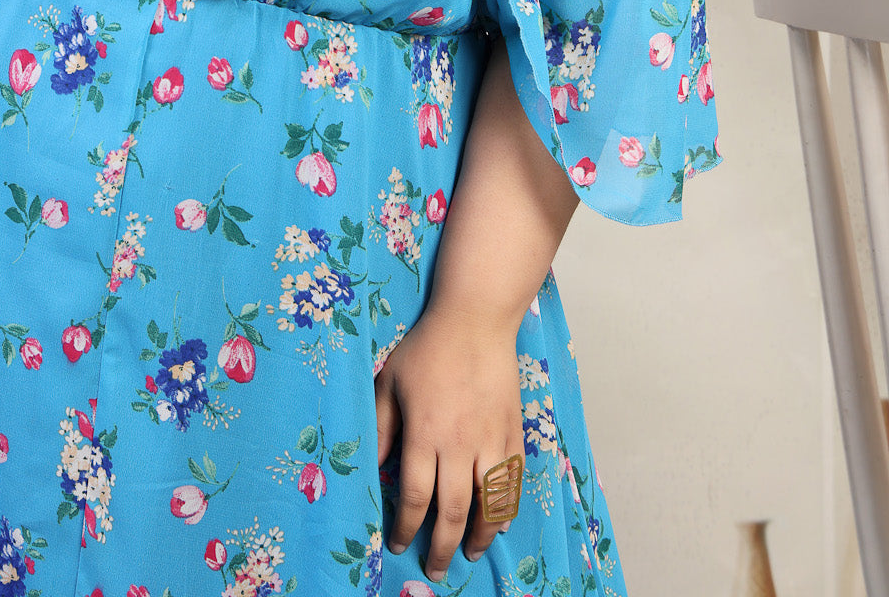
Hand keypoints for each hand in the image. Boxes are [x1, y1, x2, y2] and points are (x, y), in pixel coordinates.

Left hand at [375, 302, 523, 581]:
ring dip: (479, 536)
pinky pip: (512, 482)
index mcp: (424, 433)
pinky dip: (506, 509)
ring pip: (488, 504)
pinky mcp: (512, 432)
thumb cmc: (427, 348)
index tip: (398, 543)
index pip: (414, 496)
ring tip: (469, 554)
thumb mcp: (390, 381)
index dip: (405, 526)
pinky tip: (498, 522)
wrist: (475, 320)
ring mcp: (490, 440)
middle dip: (442, 546)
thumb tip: (376, 467)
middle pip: (452, 511)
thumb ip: (382, 426)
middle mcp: (458, 444)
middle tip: (436, 568)